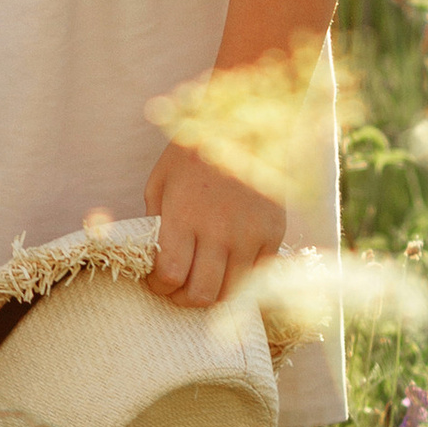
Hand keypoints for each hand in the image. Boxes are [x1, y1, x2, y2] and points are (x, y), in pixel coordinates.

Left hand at [142, 136, 285, 309]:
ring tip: (203, 281)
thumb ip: (155, 223)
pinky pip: (256, 277)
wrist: (246, 128)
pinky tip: (229, 268)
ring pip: (231, 293)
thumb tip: (154, 260)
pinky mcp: (273, 235)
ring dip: (212, 294)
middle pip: (201, 294)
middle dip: (183, 299)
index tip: (157, 281)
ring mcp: (250, 235)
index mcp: (184, 215)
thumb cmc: (195, 153)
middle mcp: (219, 230)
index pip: (171, 275)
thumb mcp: (160, 181)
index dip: (159, 287)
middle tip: (178, 289)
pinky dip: (240, 281)